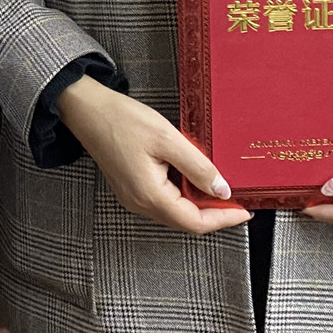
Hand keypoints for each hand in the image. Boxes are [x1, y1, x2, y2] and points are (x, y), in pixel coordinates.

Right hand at [58, 76, 251, 235]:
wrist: (86, 110)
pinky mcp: (129, 188)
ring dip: (197, 204)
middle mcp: (139, 203)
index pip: (195, 222)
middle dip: (213, 213)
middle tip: (236, 198)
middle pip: (185, 220)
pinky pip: (162, 201)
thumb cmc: (123, 120)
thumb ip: (198, 167)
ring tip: (216, 186)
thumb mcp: (168, 139)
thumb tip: (223, 190)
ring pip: (174, 212)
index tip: (245, 211)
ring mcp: (132, 197)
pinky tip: (190, 177)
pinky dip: (182, 195)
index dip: (223, 219)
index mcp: (150, 195)